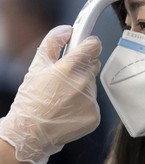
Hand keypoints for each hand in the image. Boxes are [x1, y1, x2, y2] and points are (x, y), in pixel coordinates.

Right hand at [0, 25, 101, 163]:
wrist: (30, 133)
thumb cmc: (31, 101)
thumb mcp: (36, 66)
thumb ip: (52, 42)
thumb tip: (67, 30)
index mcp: (69, 67)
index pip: (94, 46)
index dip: (89, 44)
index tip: (86, 45)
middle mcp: (83, 83)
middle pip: (94, 65)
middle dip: (83, 67)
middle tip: (67, 78)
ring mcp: (91, 100)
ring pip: (93, 85)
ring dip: (82, 87)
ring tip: (65, 97)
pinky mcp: (95, 115)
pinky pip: (94, 102)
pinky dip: (85, 104)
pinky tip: (70, 109)